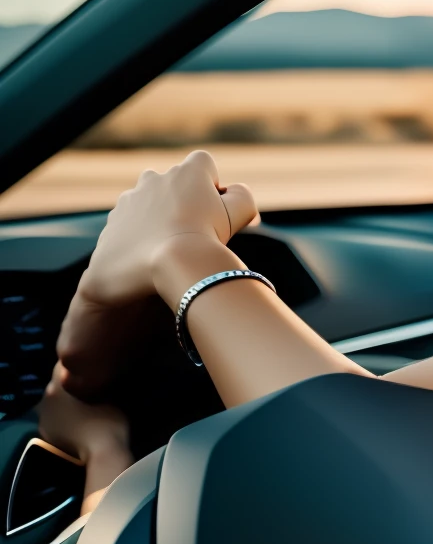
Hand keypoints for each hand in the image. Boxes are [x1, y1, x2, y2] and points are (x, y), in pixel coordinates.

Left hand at [39, 361, 132, 508]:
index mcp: (59, 383)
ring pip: (54, 400)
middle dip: (71, 383)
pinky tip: (77, 421)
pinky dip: (63, 417)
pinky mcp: (45, 432)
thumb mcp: (112, 395)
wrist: (101, 455)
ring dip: (66, 400)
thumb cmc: (108, 421)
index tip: (90, 367)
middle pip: (57, 383)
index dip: (76, 364)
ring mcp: (43, 416)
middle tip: (90, 386)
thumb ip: (100, 383)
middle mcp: (46, 396)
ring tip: (84, 405)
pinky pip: (54, 417)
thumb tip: (100, 376)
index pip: (62, 364)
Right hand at [58, 152, 257, 396]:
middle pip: (174, 180)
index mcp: (127, 207)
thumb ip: (90, 319)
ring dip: (219, 198)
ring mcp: (182, 183)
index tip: (172, 239)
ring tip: (224, 225)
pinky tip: (247, 226)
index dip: (163, 217)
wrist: (166, 261)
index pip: (146, 198)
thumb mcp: (99, 295)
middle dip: (188, 201)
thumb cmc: (130, 278)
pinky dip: (245, 208)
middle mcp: (151, 186)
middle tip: (199, 234)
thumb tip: (73, 370)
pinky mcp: (215, 191)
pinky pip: (240, 193)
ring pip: (205, 173)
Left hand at [77, 151, 257, 308]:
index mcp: (185, 172)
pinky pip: (126, 230)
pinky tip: (148, 260)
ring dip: (155, 220)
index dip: (211, 183)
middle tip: (191, 231)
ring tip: (167, 248)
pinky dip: (136, 241)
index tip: (213, 208)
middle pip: (169, 183)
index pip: (202, 162)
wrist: (169, 266)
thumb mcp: (242, 211)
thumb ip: (242, 194)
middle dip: (178, 201)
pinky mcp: (111, 227)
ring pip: (144, 205)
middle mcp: (153, 179)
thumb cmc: (208, 236)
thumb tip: (233, 192)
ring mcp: (128, 202)